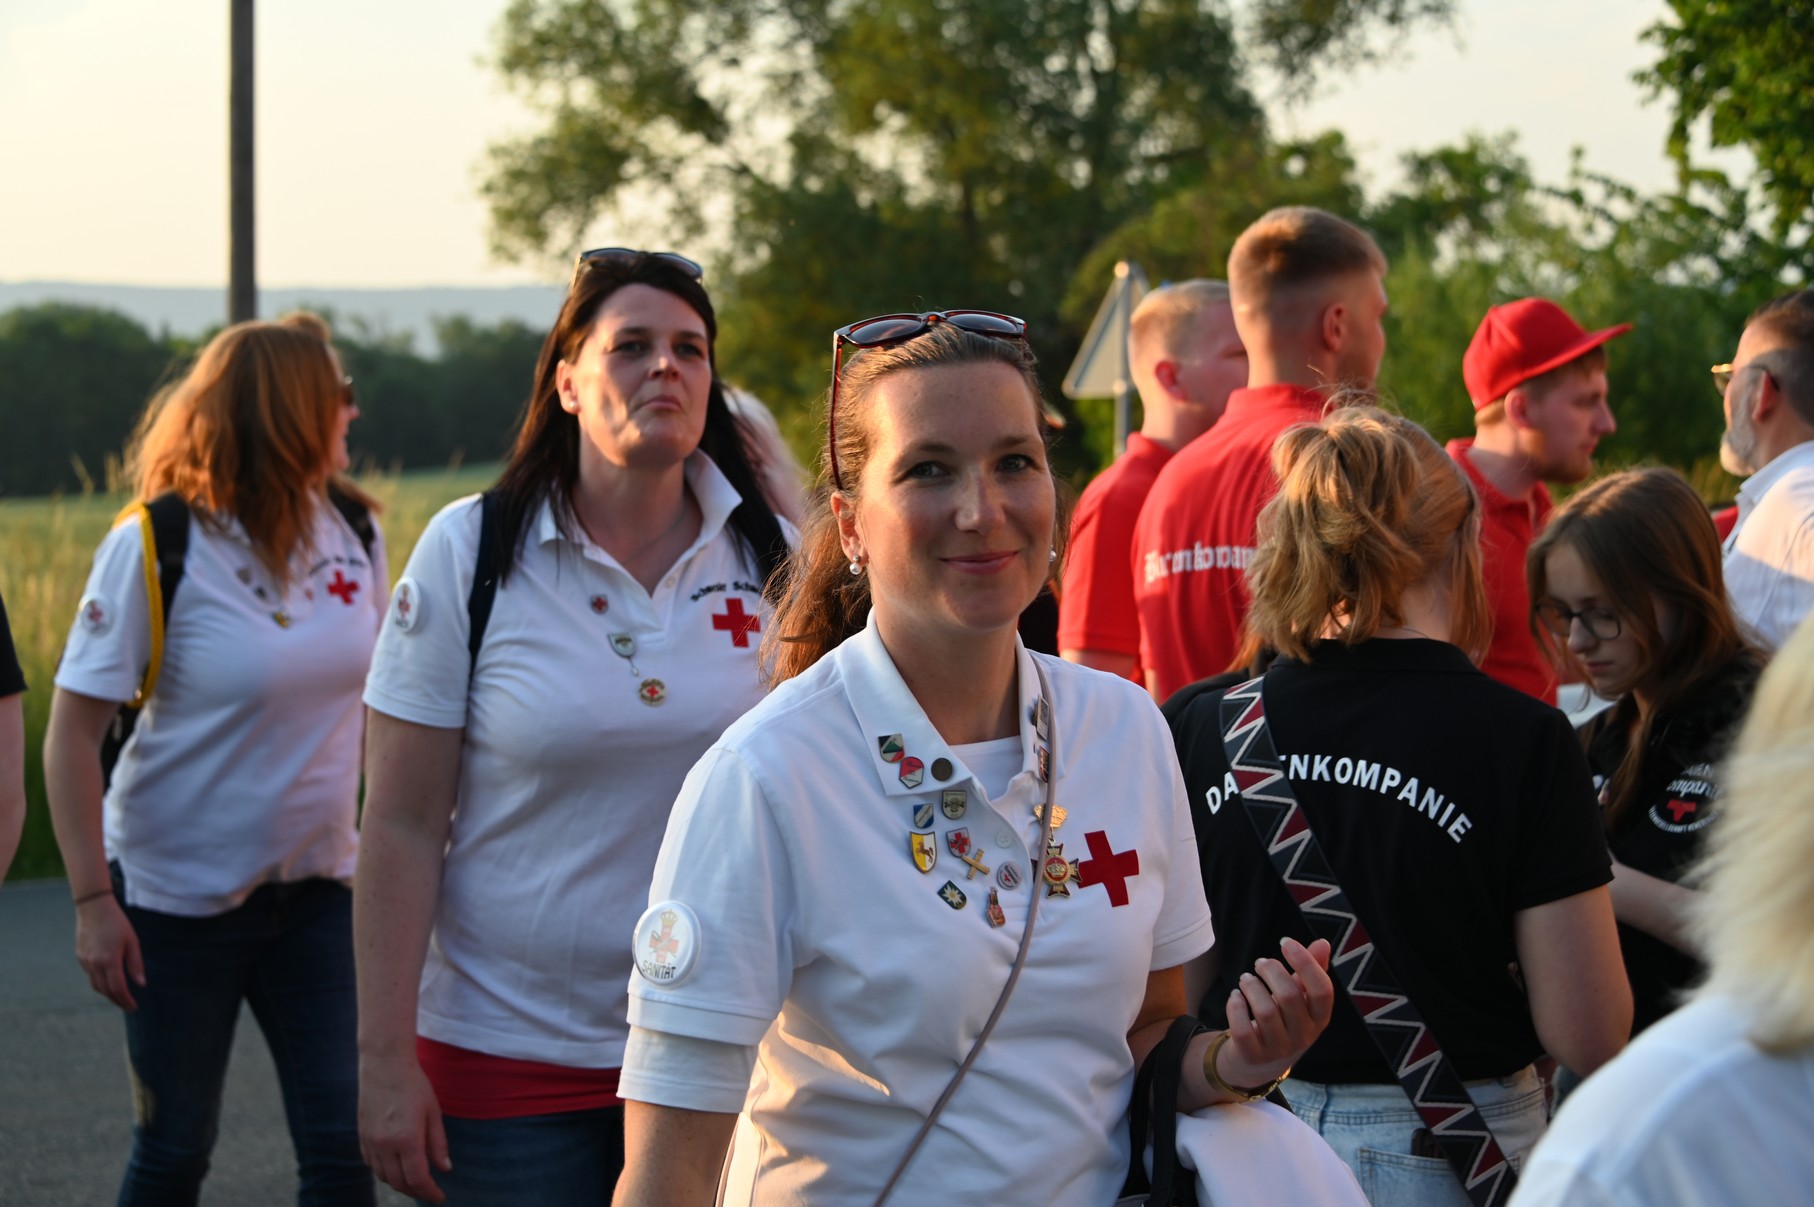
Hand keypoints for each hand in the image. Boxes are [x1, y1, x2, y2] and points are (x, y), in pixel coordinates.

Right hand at [75, 895, 143, 1010]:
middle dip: (117, 1000)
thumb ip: (135, 964)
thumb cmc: (117, 922)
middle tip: (128, 1006)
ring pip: (96, 985)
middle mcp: (94, 964)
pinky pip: (90, 975)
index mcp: (109, 960)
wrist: (93, 908)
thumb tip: (140, 984)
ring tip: (120, 996)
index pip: (117, 988)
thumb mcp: (132, 941)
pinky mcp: (81, 956)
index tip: (134, 1008)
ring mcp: (85, 961)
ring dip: (108, 993)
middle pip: (105, 990)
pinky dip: (100, 982)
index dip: (126, 1000)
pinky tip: (109, 980)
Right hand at [359, 1054, 450, 1202]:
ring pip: (383, 1176)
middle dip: (416, 1191)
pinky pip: (371, 1165)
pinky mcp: (361, 1137)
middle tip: (429, 1191)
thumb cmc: (414, 1085)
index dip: (429, 1192)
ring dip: (399, 1183)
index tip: (440, 1197)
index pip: (417, 1178)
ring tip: (415, 1181)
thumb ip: (438, 1143)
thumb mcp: (433, 1112)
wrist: (384, 1065)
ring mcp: (370, 1142)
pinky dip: (384, 1172)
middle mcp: (385, 1145)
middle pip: (399, 1182)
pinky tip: (396, 1168)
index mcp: (406, 1139)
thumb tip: (445, 1169)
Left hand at [1217, 937, 1333, 1088]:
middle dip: (1271, 971)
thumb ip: (1312, 971)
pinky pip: (1243, 1029)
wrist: (1260, 1063)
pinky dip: (1236, 1006)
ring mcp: (1278, 1049)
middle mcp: (1303, 1036)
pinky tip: (1236, 996)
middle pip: (1289, 996)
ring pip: (1265, 1011)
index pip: (1322, 990)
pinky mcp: (1253, 1055)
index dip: (1305, 962)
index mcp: (1319, 1019)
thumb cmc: (1283, 1020)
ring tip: (1246, 979)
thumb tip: (1322, 943)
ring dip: (1251, 986)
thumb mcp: (1301, 998)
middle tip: (1260, 963)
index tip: (1286, 942)